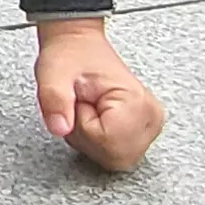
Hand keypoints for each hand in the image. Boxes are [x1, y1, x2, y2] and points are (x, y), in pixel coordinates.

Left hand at [33, 19, 164, 171]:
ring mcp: (150, 124)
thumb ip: (55, 100)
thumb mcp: (53, 74)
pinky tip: (98, 120)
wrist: (78, 45)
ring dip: (95, 142)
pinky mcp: (143, 129)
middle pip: (117, 158)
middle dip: (91, 139)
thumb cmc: (70, 55)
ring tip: (90, 112)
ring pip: (117, 159)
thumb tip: (60, 128)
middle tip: (83, 109)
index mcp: (136, 100)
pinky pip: (118, 153)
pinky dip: (101, 142)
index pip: (109, 144)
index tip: (81, 104)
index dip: (85, 129)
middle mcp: (151, 115)